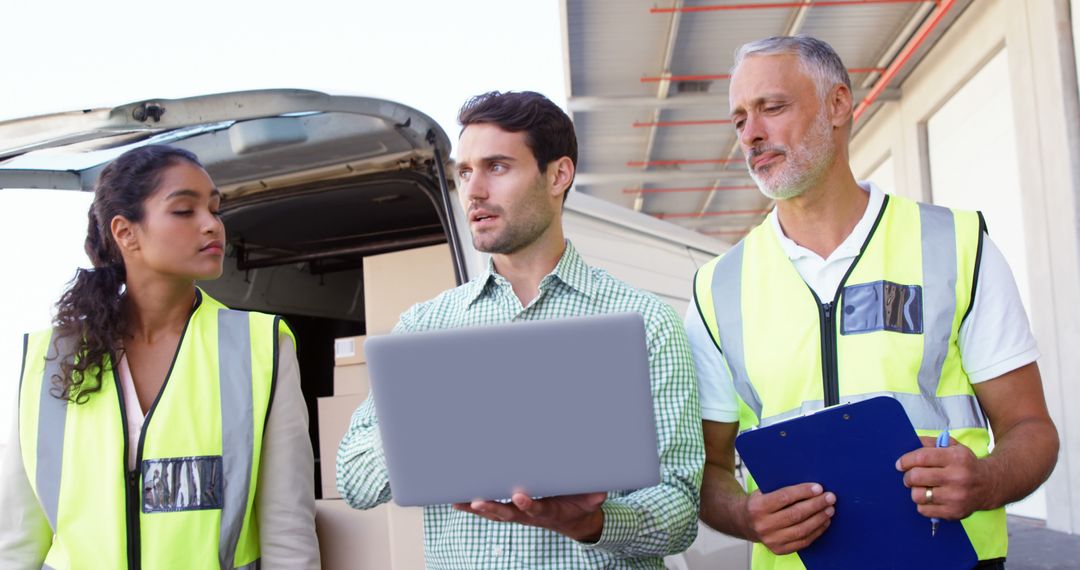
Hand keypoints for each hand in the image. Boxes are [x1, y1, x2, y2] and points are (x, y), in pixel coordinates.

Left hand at [453, 491, 606, 541]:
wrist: (574, 521)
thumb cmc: (579, 506)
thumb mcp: (591, 501)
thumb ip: (593, 497)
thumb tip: (600, 493)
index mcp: (548, 512)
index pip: (537, 510)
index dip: (529, 505)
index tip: (520, 497)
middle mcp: (529, 515)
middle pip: (508, 514)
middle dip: (493, 508)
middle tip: (479, 502)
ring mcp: (518, 514)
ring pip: (495, 513)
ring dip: (477, 509)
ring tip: (459, 502)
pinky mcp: (511, 511)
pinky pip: (490, 509)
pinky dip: (474, 507)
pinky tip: (457, 501)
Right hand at [743, 483, 835, 554]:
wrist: (744, 522)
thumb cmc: (758, 503)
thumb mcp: (763, 491)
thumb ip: (781, 488)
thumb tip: (810, 485)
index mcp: (758, 507)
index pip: (785, 497)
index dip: (803, 492)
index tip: (819, 488)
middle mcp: (763, 525)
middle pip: (796, 514)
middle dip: (816, 505)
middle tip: (830, 497)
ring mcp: (771, 539)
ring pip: (801, 529)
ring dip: (819, 518)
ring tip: (830, 509)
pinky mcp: (779, 549)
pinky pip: (803, 541)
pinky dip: (816, 531)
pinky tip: (824, 522)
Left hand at [896, 436, 990, 520]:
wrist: (990, 484)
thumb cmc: (966, 464)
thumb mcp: (953, 446)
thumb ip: (931, 442)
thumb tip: (910, 441)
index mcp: (956, 458)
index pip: (921, 457)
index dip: (906, 460)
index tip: (900, 464)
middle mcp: (957, 477)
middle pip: (916, 477)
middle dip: (908, 476)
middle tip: (910, 477)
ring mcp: (956, 497)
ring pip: (918, 495)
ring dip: (915, 491)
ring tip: (922, 488)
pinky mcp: (955, 512)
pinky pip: (924, 510)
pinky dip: (922, 504)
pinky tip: (930, 498)